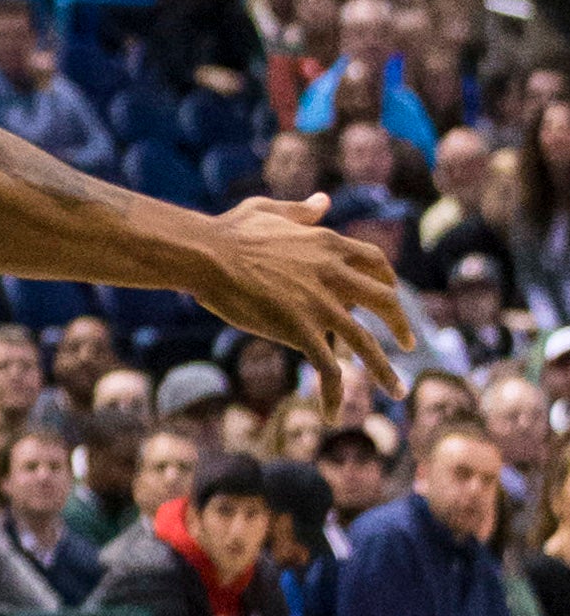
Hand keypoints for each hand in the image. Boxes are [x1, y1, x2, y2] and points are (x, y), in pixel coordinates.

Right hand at [189, 197, 401, 412]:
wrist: (207, 255)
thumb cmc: (228, 232)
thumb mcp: (268, 210)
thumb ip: (300, 210)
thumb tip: (323, 201)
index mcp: (329, 244)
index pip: (375, 263)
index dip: (387, 281)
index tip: (389, 296)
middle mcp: (335, 274)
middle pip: (385, 301)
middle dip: (400, 323)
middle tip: (407, 342)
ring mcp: (322, 305)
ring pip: (366, 343)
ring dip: (385, 369)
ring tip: (398, 390)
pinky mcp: (302, 331)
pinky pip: (328, 369)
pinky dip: (335, 393)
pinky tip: (334, 414)